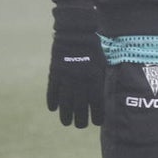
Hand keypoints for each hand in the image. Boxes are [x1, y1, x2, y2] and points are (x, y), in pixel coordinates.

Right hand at [46, 7, 104, 127]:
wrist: (76, 31)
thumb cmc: (94, 45)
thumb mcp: (103, 60)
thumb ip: (102, 77)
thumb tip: (105, 92)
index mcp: (94, 77)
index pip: (96, 102)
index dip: (97, 114)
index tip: (97, 122)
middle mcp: (80, 81)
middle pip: (79, 106)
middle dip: (81, 119)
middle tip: (81, 126)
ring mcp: (66, 78)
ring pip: (65, 103)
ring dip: (66, 115)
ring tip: (67, 123)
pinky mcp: (54, 73)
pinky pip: (52, 92)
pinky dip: (52, 101)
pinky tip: (53, 109)